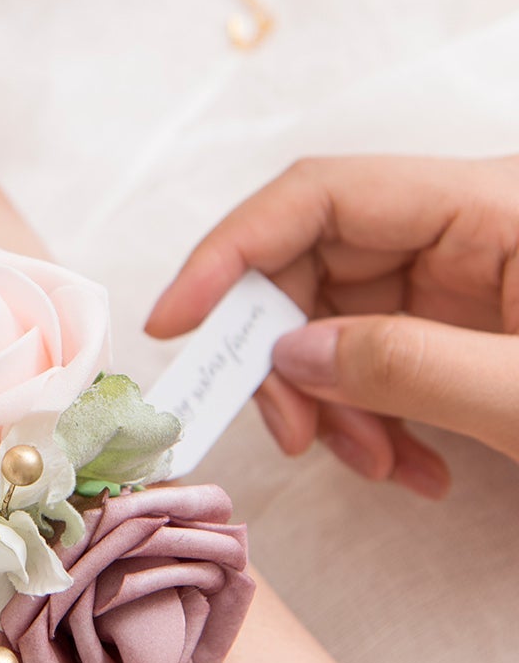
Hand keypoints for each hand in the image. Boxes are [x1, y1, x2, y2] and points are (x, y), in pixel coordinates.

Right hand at [145, 155, 518, 496]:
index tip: (175, 324)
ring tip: (378, 464)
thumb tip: (293, 356)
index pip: (320, 195)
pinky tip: (412, 467)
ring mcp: (463, 273)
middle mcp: (460, 223)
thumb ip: (408, 365)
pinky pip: (378, 354)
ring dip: (331, 400)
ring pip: (337, 317)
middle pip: (315, 260)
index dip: (232, 253)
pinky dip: (373, 416)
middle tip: (295, 433)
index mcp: (487, 202)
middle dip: (288, 355)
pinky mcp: (463, 322)